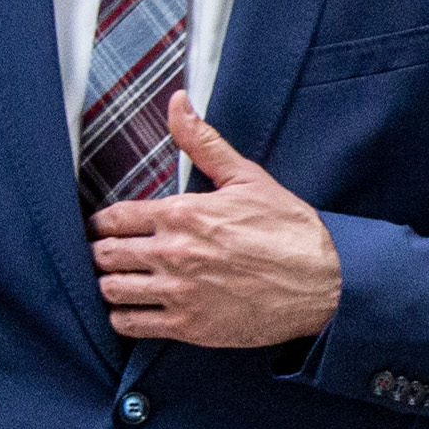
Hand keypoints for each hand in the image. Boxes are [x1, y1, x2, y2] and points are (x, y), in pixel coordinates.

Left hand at [90, 94, 343, 346]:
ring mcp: (179, 292)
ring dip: (111, 285)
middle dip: (103, 253)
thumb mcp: (248, 178)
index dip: (103, 224)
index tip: (107, 229)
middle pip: (104, 254)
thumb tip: (177, 103)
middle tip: (114, 256)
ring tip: (123, 282)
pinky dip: (124, 318)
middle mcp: (173, 253)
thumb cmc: (290, 230)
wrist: (325, 281)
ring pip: (111, 290)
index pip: (112, 218)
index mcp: (182, 214)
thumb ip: (203, 142)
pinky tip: (136, 310)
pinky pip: (131, 324)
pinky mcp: (189, 325)